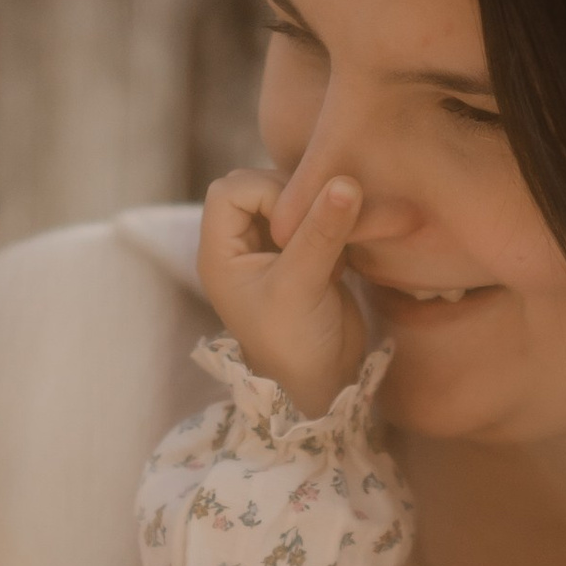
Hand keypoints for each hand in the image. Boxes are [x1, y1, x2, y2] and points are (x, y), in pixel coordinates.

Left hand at [199, 162, 369, 416]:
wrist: (322, 383)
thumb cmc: (294, 344)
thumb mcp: (302, 287)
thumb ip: (320, 233)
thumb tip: (345, 182)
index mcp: (220, 252)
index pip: (230, 189)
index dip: (266, 192)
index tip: (296, 223)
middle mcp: (240, 244)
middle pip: (260, 185)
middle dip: (294, 197)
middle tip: (322, 227)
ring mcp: (270, 247)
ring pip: (289, 197)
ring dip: (316, 209)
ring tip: (333, 246)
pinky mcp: (301, 252)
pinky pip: (312, 215)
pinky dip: (330, 223)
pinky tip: (340, 259)